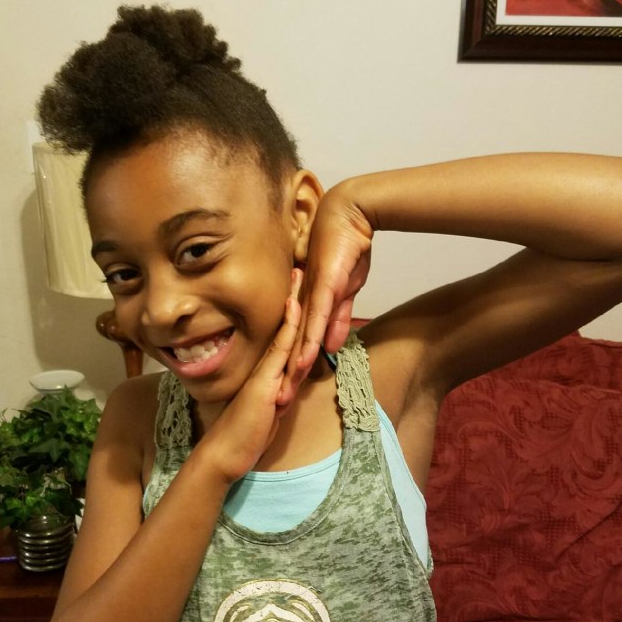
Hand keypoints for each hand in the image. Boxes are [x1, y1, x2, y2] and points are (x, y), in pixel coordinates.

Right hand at [197, 269, 302, 483]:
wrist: (225, 453)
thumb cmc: (244, 437)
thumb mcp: (266, 410)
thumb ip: (275, 396)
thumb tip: (284, 390)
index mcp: (268, 371)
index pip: (283, 335)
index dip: (290, 311)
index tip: (295, 287)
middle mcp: (266, 366)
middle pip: (284, 325)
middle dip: (292, 296)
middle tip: (297, 265)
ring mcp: (265, 371)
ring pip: (284, 330)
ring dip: (294, 302)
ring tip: (300, 272)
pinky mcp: (266, 382)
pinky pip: (281, 348)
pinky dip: (290, 326)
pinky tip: (295, 305)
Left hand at [280, 185, 372, 400]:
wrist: (349, 214)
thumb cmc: (346, 248)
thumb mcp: (345, 290)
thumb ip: (337, 317)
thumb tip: (332, 345)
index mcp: (307, 305)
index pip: (296, 344)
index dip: (289, 371)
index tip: (282, 396)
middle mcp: (302, 302)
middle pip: (290, 347)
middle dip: (283, 378)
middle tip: (273, 408)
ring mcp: (310, 294)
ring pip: (297, 339)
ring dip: (290, 369)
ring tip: (282, 395)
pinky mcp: (323, 285)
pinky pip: (313, 318)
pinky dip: (306, 341)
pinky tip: (300, 361)